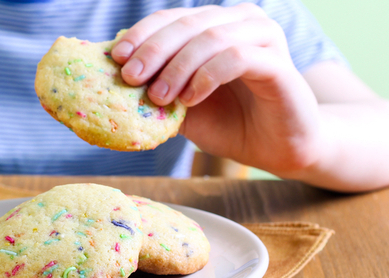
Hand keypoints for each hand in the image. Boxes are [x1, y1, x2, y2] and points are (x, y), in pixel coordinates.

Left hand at [111, 4, 322, 175]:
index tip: (116, 57)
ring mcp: (263, 39)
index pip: (170, 18)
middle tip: (130, 77)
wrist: (275, 148)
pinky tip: (190, 100)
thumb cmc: (227, 123)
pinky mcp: (279, 65)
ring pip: (211, 36)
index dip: (141, 34)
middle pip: (187, 22)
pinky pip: (236, 58)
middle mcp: (241, 22)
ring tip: (158, 97)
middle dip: (153, 49)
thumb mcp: (180, 105)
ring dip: (177, 66)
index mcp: (214, 25)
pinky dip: (206, 76)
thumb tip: (110, 83)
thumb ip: (155, 88)